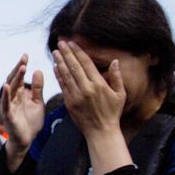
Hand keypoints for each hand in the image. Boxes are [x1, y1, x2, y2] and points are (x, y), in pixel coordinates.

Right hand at [1, 54, 44, 169]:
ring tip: (21, 68)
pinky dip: (6, 95)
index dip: (21, 66)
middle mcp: (12, 98)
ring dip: (15, 78)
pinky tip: (7, 86)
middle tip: (24, 58)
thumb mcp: (38, 102)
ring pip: (11, 89)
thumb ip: (37, 88)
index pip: (19, 77)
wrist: (27, 140)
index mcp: (19, 94)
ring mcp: (9, 106)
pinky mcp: (8, 116)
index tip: (26, 56)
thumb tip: (38, 70)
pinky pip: (6, 104)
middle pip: (14, 80)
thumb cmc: (31, 122)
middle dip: (18, 69)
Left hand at [54, 41, 131, 174]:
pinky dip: (58, 76)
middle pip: (74, 67)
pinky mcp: (69, 103)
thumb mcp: (120, 94)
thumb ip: (117, 77)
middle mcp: (86, 89)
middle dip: (66, 53)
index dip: (78, 52)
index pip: (86, 63)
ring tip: (55, 51)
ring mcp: (76, 96)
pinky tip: (55, 67)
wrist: (101, 131)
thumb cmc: (113, 112)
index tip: (72, 43)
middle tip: (60, 43)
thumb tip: (115, 61)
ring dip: (60, 62)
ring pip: (66, 75)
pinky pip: (62, 86)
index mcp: (99, 85)